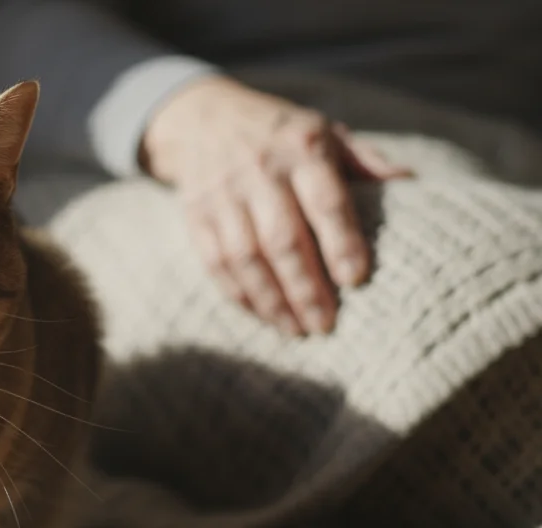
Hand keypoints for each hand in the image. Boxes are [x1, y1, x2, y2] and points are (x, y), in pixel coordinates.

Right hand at [140, 76, 410, 334]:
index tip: (355, 280)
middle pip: (282, 239)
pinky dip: (240, 295)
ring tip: (297, 330)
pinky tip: (263, 316)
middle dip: (305, 287)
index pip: (325, 201)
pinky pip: (216, 263)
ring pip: (246, 258)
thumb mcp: (326, 132)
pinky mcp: (196, 216)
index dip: (341, 242)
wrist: (203, 118)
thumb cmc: (282, 134)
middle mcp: (259, 170)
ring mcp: (222, 195)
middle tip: (326, 325)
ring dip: (272, 300)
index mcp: (302, 147)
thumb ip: (364, 160)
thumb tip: (409, 183)